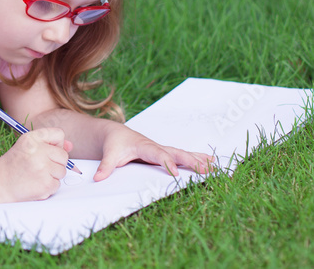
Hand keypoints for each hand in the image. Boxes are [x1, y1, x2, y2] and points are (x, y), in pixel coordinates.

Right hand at [0, 128, 73, 201]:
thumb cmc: (13, 164)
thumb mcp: (27, 145)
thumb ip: (49, 142)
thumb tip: (70, 146)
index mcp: (32, 138)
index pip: (59, 134)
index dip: (55, 144)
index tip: (46, 150)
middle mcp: (38, 151)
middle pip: (64, 156)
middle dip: (55, 162)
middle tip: (39, 166)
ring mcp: (42, 168)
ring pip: (62, 171)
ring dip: (52, 175)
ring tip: (36, 175)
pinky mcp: (45, 184)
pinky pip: (57, 185)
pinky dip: (48, 186)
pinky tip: (35, 184)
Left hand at [94, 125, 215, 181]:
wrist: (116, 134)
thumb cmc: (115, 144)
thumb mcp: (109, 154)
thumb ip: (105, 166)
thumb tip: (98, 179)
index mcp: (144, 147)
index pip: (158, 155)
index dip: (167, 164)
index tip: (177, 173)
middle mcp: (157, 147)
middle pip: (176, 153)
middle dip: (191, 161)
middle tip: (206, 170)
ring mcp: (163, 150)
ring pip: (183, 154)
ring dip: (198, 159)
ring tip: (215, 166)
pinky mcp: (166, 153)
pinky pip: (183, 156)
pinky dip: (197, 158)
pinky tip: (211, 162)